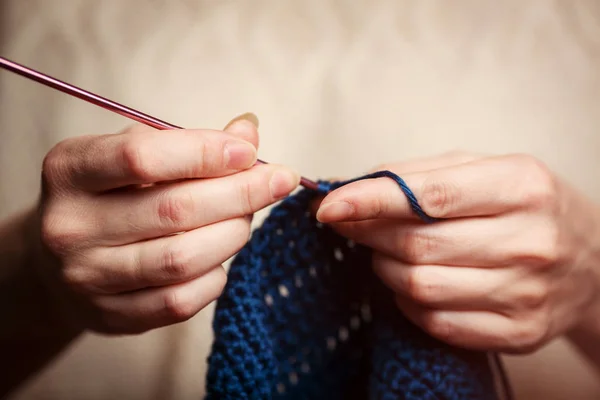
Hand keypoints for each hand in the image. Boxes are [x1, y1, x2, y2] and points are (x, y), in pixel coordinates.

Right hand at [33, 114, 299, 334]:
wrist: (61, 260)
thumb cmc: (110, 195)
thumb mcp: (133, 155)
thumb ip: (189, 143)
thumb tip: (249, 130)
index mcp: (69, 170)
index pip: (142, 158)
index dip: (206, 152)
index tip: (250, 150)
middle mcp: (69, 226)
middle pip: (174, 210)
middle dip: (241, 192)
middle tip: (279, 180)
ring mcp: (87, 278)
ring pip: (182, 259)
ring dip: (234, 233)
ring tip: (249, 215)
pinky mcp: (110, 316)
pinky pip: (180, 301)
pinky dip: (216, 275)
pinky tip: (223, 254)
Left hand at [316, 152, 599, 352]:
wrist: (590, 259)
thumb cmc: (522, 204)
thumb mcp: (482, 169)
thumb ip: (418, 174)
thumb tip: (350, 189)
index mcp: (521, 187)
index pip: (428, 197)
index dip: (370, 201)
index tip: (328, 206)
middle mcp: (530, 242)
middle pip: (417, 244)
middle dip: (367, 233)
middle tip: (348, 223)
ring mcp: (526, 293)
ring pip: (420, 286)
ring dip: (383, 267)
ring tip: (383, 251)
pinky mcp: (518, 332)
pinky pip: (436, 322)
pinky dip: (406, 302)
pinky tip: (409, 282)